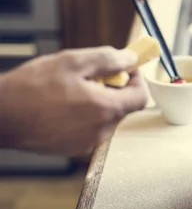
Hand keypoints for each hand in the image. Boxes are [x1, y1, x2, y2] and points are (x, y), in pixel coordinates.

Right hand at [0, 47, 146, 155]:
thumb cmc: (31, 88)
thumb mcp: (73, 62)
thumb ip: (109, 60)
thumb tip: (131, 59)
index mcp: (106, 110)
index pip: (142, 97)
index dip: (137, 79)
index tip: (126, 67)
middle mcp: (101, 131)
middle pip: (123, 106)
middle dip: (114, 88)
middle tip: (91, 74)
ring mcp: (87, 143)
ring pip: (106, 116)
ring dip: (98, 100)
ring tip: (70, 88)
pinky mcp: (72, 148)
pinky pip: (90, 127)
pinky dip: (84, 114)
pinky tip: (61, 104)